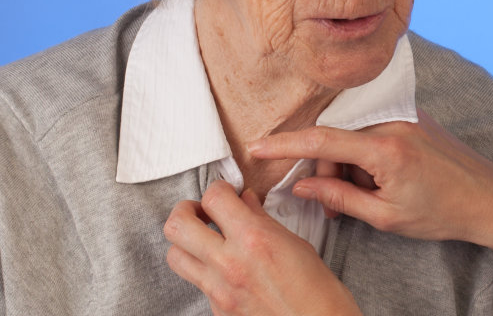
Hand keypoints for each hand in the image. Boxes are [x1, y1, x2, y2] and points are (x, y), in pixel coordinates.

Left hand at [162, 181, 361, 315]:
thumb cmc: (317, 291)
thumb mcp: (295, 244)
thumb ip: (262, 220)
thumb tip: (245, 201)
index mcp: (253, 239)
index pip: (213, 198)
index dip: (218, 189)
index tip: (226, 193)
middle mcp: (229, 263)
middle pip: (177, 225)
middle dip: (186, 211)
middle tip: (202, 212)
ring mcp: (219, 290)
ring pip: (174, 256)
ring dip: (186, 242)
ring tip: (205, 240)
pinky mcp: (217, 309)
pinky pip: (196, 282)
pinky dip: (204, 269)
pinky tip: (224, 268)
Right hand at [246, 111, 492, 250]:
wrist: (489, 198)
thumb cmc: (442, 212)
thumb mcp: (385, 215)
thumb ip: (339, 198)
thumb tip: (303, 186)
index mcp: (385, 148)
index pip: (321, 139)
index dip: (284, 144)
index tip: (256, 148)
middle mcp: (392, 123)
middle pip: (335, 139)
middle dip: (326, 170)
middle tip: (334, 207)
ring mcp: (403, 116)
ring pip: (352, 136)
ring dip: (347, 165)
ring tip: (363, 198)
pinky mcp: (412, 116)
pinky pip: (372, 130)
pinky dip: (365, 155)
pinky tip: (380, 180)